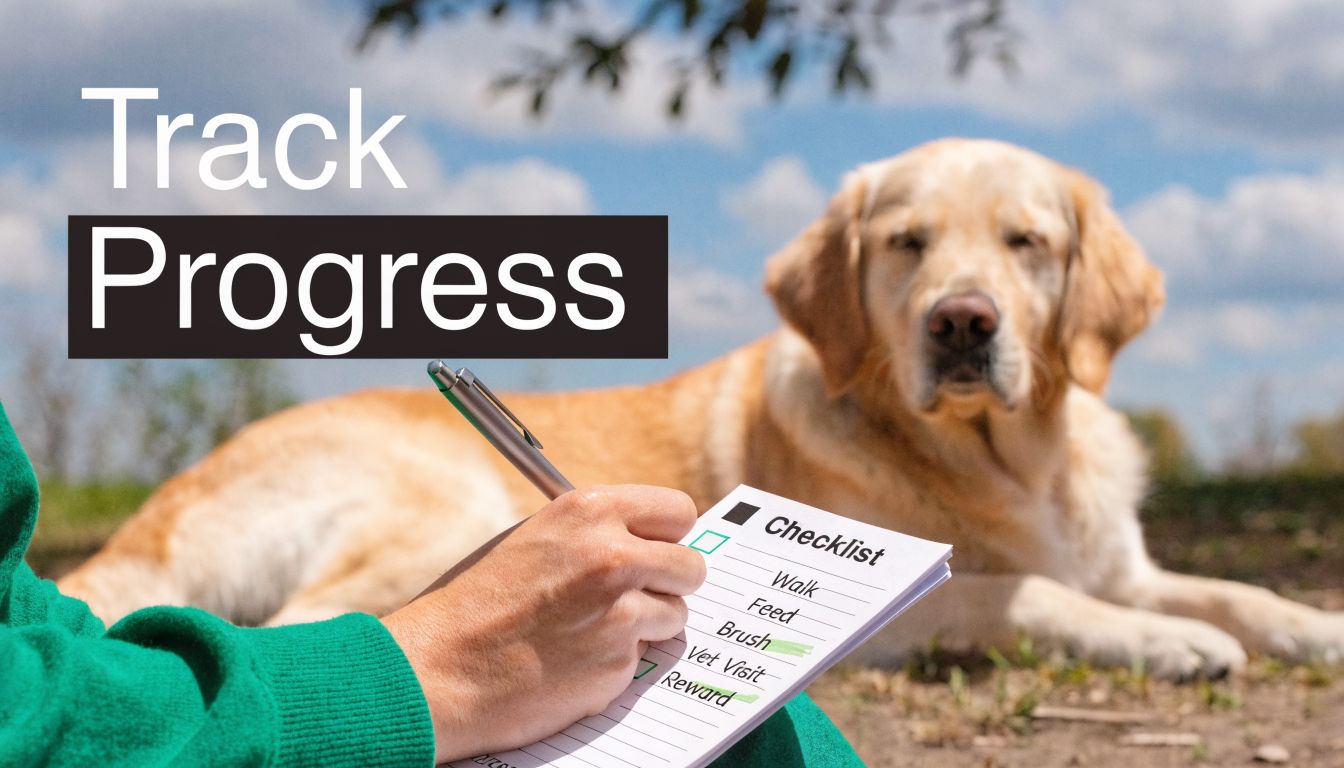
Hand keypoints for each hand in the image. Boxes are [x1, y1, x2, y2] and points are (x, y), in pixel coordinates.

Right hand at [381, 485, 704, 763]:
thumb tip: (647, 539)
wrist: (438, 668)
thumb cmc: (475, 602)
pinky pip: (643, 656)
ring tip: (592, 629)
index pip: (678, 511)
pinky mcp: (618, 662)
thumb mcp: (536, 538)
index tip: (658, 550)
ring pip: (675, 614)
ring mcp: (620, 611)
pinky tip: (574, 658)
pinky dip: (618, 660)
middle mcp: (613, 554)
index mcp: (590, 511)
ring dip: (648, 625)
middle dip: (670, 583)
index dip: (668, 536)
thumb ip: (594, 534)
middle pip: (691, 565)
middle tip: (641, 595)